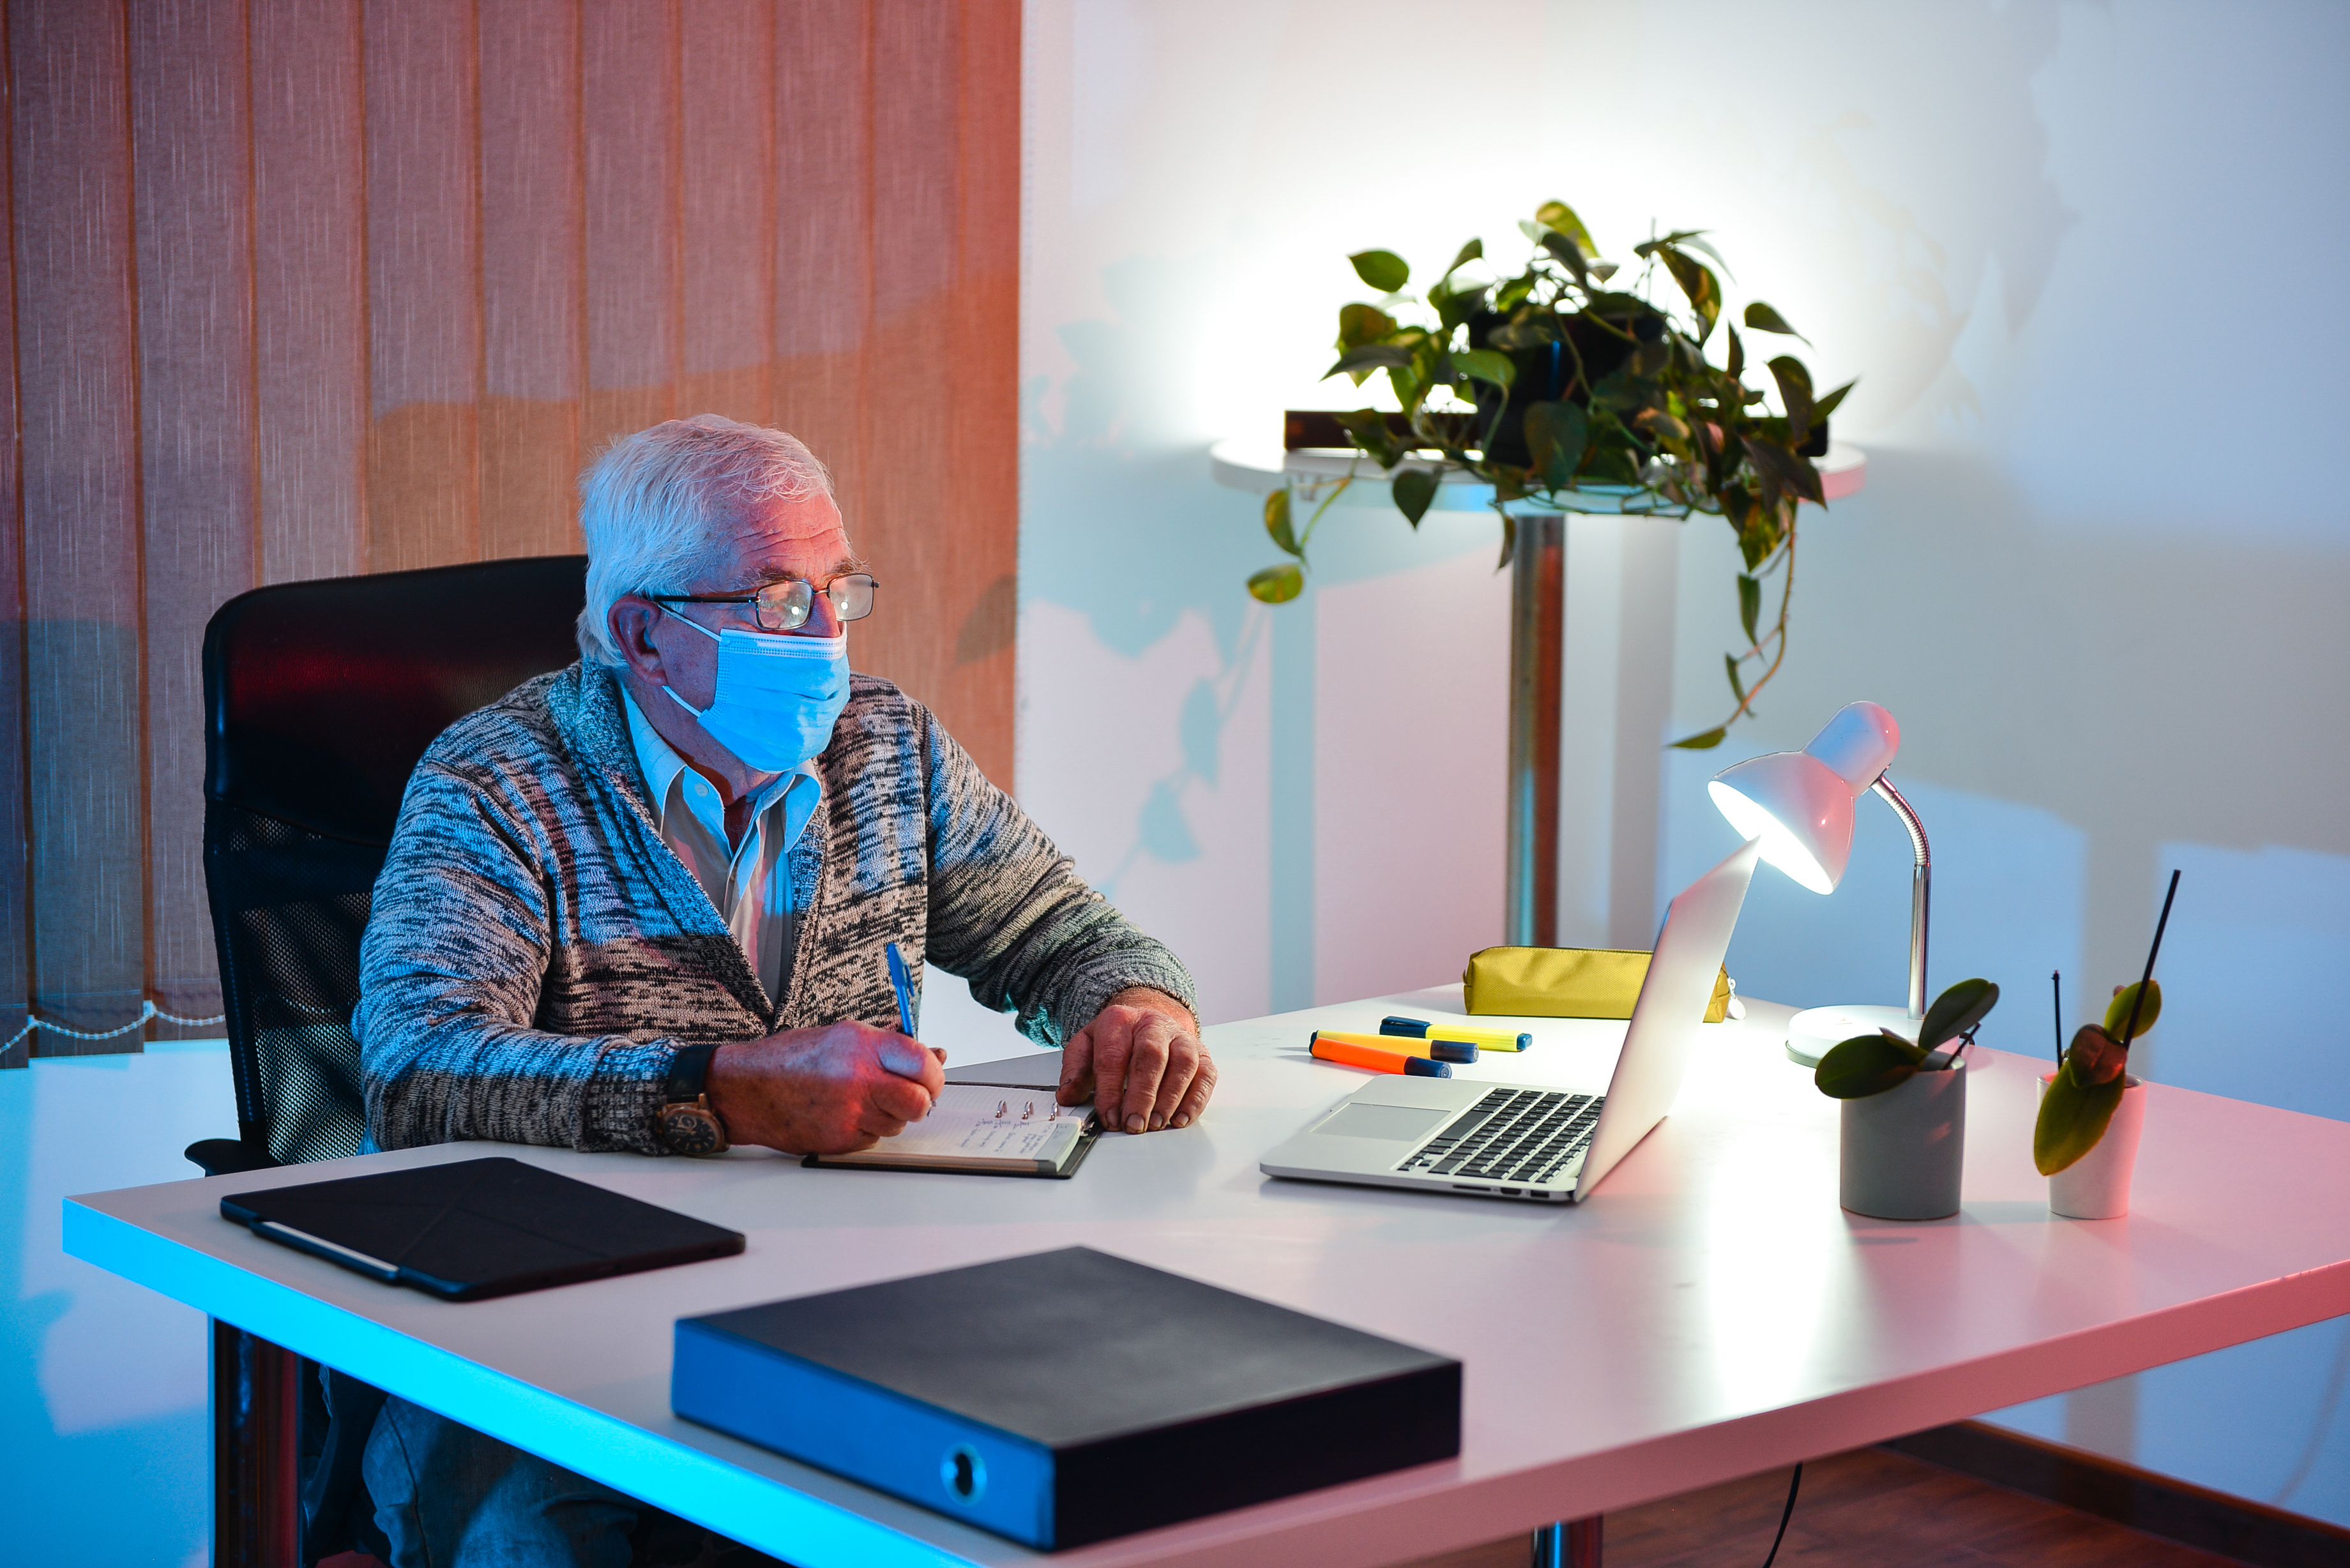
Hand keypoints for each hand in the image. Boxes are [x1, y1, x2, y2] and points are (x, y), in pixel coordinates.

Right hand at [704, 1021, 945, 1155]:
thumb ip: (893, 1047)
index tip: (930, 1078)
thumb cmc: (792, 1059)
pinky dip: (866, 1130)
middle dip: (921, 1102)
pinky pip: (873, 1140)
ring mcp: (849, 1113)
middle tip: (909, 1096)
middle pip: (919, 1102)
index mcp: (862, 1045)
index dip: (934, 1075)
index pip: (923, 1064)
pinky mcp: (839, 1139)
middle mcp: (858, 1078)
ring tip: (861, 1100)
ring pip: (897, 1124)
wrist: (746, 1089)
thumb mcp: (845, 1037)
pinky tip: (844, 1114)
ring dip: (890, 1116)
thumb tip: (937, 1056)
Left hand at [1058, 988, 1214, 1133]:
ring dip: (1170, 1098)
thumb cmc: (1118, 1039)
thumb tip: (1068, 1095)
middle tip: (1134, 1124)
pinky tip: (1180, 1119)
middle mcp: (1154, 1024)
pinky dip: (1195, 1100)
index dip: (1111, 1090)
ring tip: (1156, 1124)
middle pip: (1151, 1056)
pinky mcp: (1202, 1054)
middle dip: (1142, 1095)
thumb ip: (1075, 1069)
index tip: (1109, 1117)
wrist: (1148, 1020)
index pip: (1114, 1056)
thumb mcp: (1087, 1046)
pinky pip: (1205, 1075)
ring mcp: (1182, 1038)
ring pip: (1183, 1064)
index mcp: (1120, 1021)